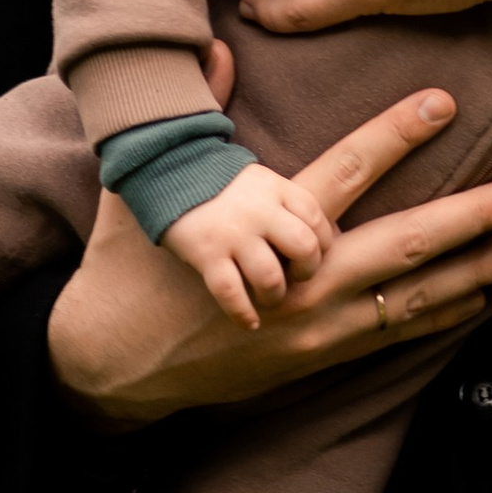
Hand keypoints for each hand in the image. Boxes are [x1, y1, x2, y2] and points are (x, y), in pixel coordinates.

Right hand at [49, 87, 491, 426]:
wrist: (113, 364)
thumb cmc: (127, 271)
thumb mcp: (147, 189)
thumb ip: (198, 118)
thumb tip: (220, 46)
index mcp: (263, 227)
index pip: (344, 170)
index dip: (396, 134)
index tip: (444, 103)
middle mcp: (301, 280)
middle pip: (403, 242)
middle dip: (470, 216)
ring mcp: (315, 325)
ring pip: (411, 295)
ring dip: (472, 267)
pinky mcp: (317, 358)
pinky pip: (394, 335)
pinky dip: (440, 315)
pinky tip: (479, 296)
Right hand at [159, 160, 339, 329]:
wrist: (168, 169)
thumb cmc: (222, 184)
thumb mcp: (261, 181)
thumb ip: (287, 205)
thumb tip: (323, 238)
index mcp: (277, 188)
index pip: (317, 218)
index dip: (323, 243)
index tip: (313, 255)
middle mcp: (259, 210)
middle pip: (303, 247)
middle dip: (306, 271)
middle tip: (295, 277)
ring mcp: (232, 233)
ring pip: (269, 276)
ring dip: (274, 295)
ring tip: (269, 299)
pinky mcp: (205, 253)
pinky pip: (230, 292)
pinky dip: (242, 313)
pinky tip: (249, 323)